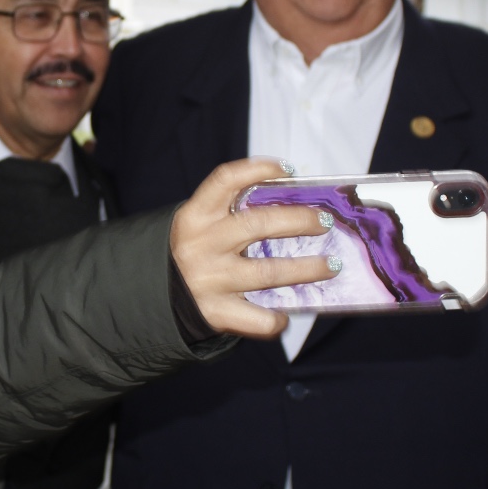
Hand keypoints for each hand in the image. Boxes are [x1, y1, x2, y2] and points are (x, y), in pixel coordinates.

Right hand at [170, 158, 339, 337]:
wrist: (156, 297)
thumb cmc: (193, 254)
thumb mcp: (200, 226)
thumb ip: (232, 214)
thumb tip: (294, 205)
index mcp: (195, 216)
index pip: (226, 180)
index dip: (259, 170)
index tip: (288, 170)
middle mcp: (201, 245)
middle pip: (259, 224)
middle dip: (300, 220)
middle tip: (324, 222)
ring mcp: (210, 280)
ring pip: (270, 272)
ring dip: (307, 268)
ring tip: (331, 265)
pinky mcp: (216, 313)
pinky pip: (259, 318)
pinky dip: (278, 319)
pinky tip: (287, 314)